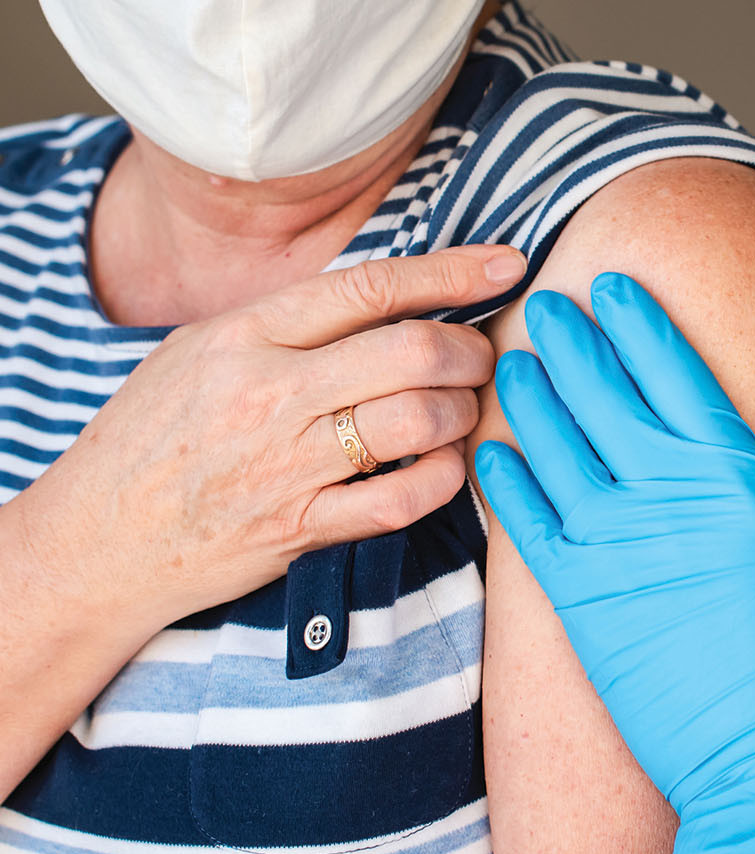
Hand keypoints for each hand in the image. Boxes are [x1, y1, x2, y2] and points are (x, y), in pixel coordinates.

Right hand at [1, 244, 523, 628]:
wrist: (99, 540)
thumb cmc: (156, 435)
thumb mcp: (202, 350)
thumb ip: (290, 321)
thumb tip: (389, 293)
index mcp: (246, 335)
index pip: (370, 286)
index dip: (452, 271)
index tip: (506, 264)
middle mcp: (271, 394)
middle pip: (413, 350)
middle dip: (471, 350)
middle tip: (481, 357)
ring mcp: (289, 464)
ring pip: (419, 420)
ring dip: (463, 412)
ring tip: (461, 410)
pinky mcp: (303, 528)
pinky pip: (404, 498)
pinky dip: (443, 476)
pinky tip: (444, 464)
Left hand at [474, 273, 754, 853]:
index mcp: (743, 480)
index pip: (678, 374)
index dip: (641, 323)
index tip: (615, 286)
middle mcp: (671, 499)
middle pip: (605, 396)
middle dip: (572, 342)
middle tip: (546, 305)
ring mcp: (618, 549)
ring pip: (554, 448)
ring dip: (530, 398)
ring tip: (510, 361)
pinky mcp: (582, 605)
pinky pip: (527, 525)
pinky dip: (505, 482)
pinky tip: (491, 452)